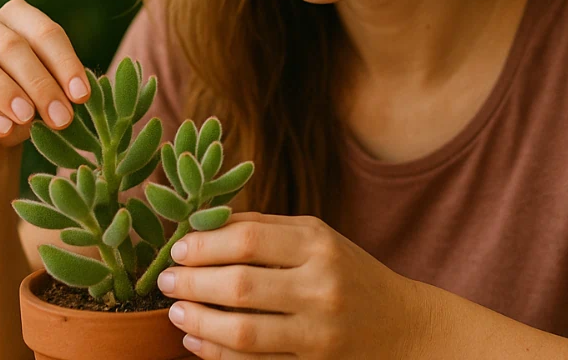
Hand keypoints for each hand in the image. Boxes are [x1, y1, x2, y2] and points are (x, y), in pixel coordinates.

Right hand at [0, 0, 90, 174]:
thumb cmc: (29, 108)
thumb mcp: (52, 95)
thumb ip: (63, 88)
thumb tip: (79, 94)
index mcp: (16, 17)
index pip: (44, 32)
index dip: (66, 63)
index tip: (82, 96)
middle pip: (11, 45)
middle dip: (41, 83)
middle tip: (62, 118)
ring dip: (5, 90)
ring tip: (28, 119)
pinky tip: (2, 128)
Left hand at [158, 212, 428, 358]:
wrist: (402, 326)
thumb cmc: (348, 273)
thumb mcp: (317, 238)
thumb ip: (264, 227)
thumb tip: (202, 221)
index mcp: (319, 244)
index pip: (248, 239)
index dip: (203, 245)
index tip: (177, 250)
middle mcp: (321, 285)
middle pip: (240, 285)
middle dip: (192, 283)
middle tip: (164, 281)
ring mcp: (319, 331)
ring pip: (243, 331)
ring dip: (199, 322)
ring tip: (175, 312)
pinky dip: (217, 353)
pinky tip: (195, 342)